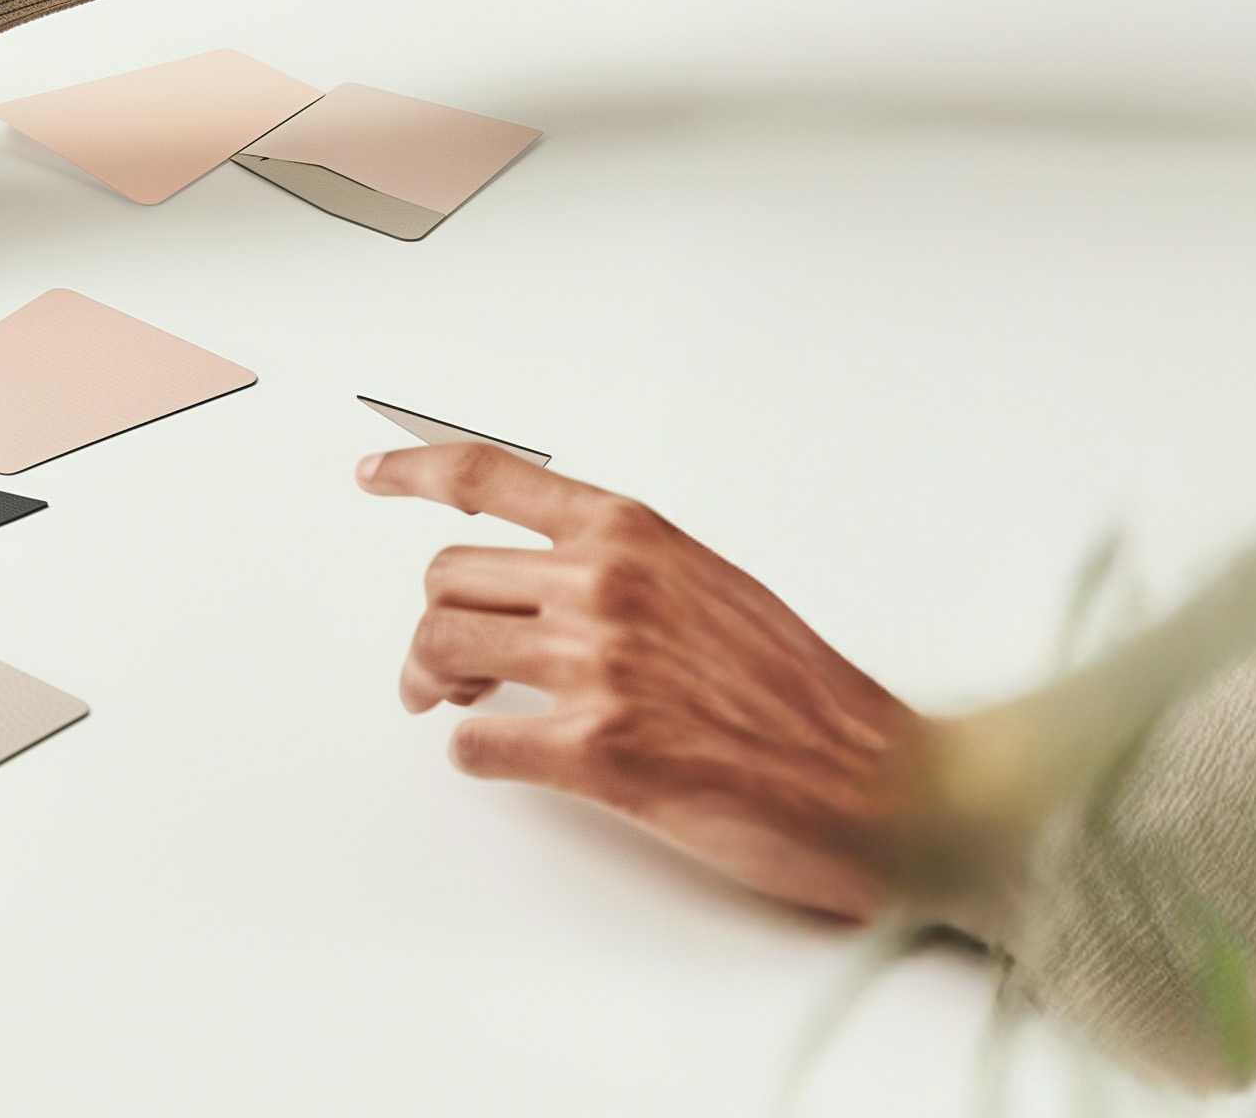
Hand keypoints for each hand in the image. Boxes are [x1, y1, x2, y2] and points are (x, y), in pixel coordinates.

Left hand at [358, 442, 923, 918]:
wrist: (883, 785)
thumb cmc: (807, 697)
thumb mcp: (713, 587)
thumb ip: (626, 570)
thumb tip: (545, 582)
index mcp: (634, 537)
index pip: (490, 478)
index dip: (415, 471)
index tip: (373, 475)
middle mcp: (606, 587)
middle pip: (446, 581)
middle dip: (434, 626)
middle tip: (446, 668)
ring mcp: (597, 667)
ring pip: (440, 652)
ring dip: (431, 684)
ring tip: (458, 705)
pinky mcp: (595, 751)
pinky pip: (474, 743)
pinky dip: (474, 755)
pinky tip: (508, 758)